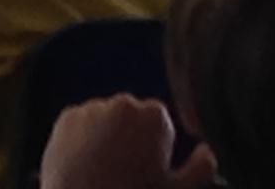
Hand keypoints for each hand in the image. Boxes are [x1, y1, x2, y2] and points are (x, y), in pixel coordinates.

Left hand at [39, 97, 214, 188]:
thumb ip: (201, 168)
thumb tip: (208, 151)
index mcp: (153, 115)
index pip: (161, 121)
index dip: (158, 145)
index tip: (152, 166)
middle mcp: (121, 102)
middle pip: (133, 117)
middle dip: (133, 136)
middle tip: (130, 170)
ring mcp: (91, 107)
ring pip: (107, 119)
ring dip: (110, 136)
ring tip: (107, 170)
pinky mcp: (66, 117)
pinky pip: (83, 124)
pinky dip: (86, 139)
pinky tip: (88, 165)